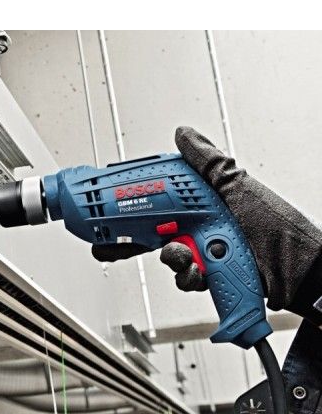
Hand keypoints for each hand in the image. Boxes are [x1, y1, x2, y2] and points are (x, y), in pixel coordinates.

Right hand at [93, 127, 321, 317]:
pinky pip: (184, 279)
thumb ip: (208, 162)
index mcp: (203, 201)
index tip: (113, 206)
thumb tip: (184, 134)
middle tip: (124, 241)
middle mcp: (201, 224)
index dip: (135, 204)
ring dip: (176, 259)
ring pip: (168, 258)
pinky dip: (191, 277)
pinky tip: (203, 270)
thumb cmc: (277, 226)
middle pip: (154, 232)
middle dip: (139, 239)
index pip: (160, 199)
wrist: (300, 271)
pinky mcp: (208, 274)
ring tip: (189, 255)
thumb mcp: (239, 186)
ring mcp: (204, 251)